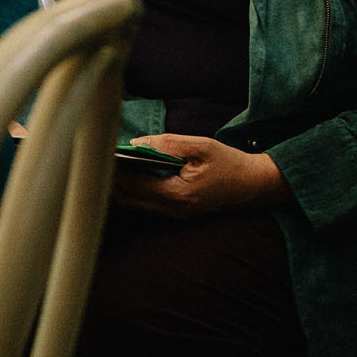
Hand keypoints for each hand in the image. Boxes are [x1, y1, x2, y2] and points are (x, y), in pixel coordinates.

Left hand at [112, 133, 289, 216]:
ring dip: (119, 184)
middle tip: (99, 155)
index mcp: (178, 195)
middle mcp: (172, 210)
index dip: (114, 168)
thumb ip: (169, 144)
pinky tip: (128, 171)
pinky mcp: (176, 212)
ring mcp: (174, 214)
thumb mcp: (203, 147)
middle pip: (127, 197)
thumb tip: (137, 142)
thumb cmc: (232, 164)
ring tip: (110, 161)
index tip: (101, 151)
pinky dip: (132, 188)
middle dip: (111, 178)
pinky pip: (144, 203)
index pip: (133, 184)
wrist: (257, 185)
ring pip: (133, 203)